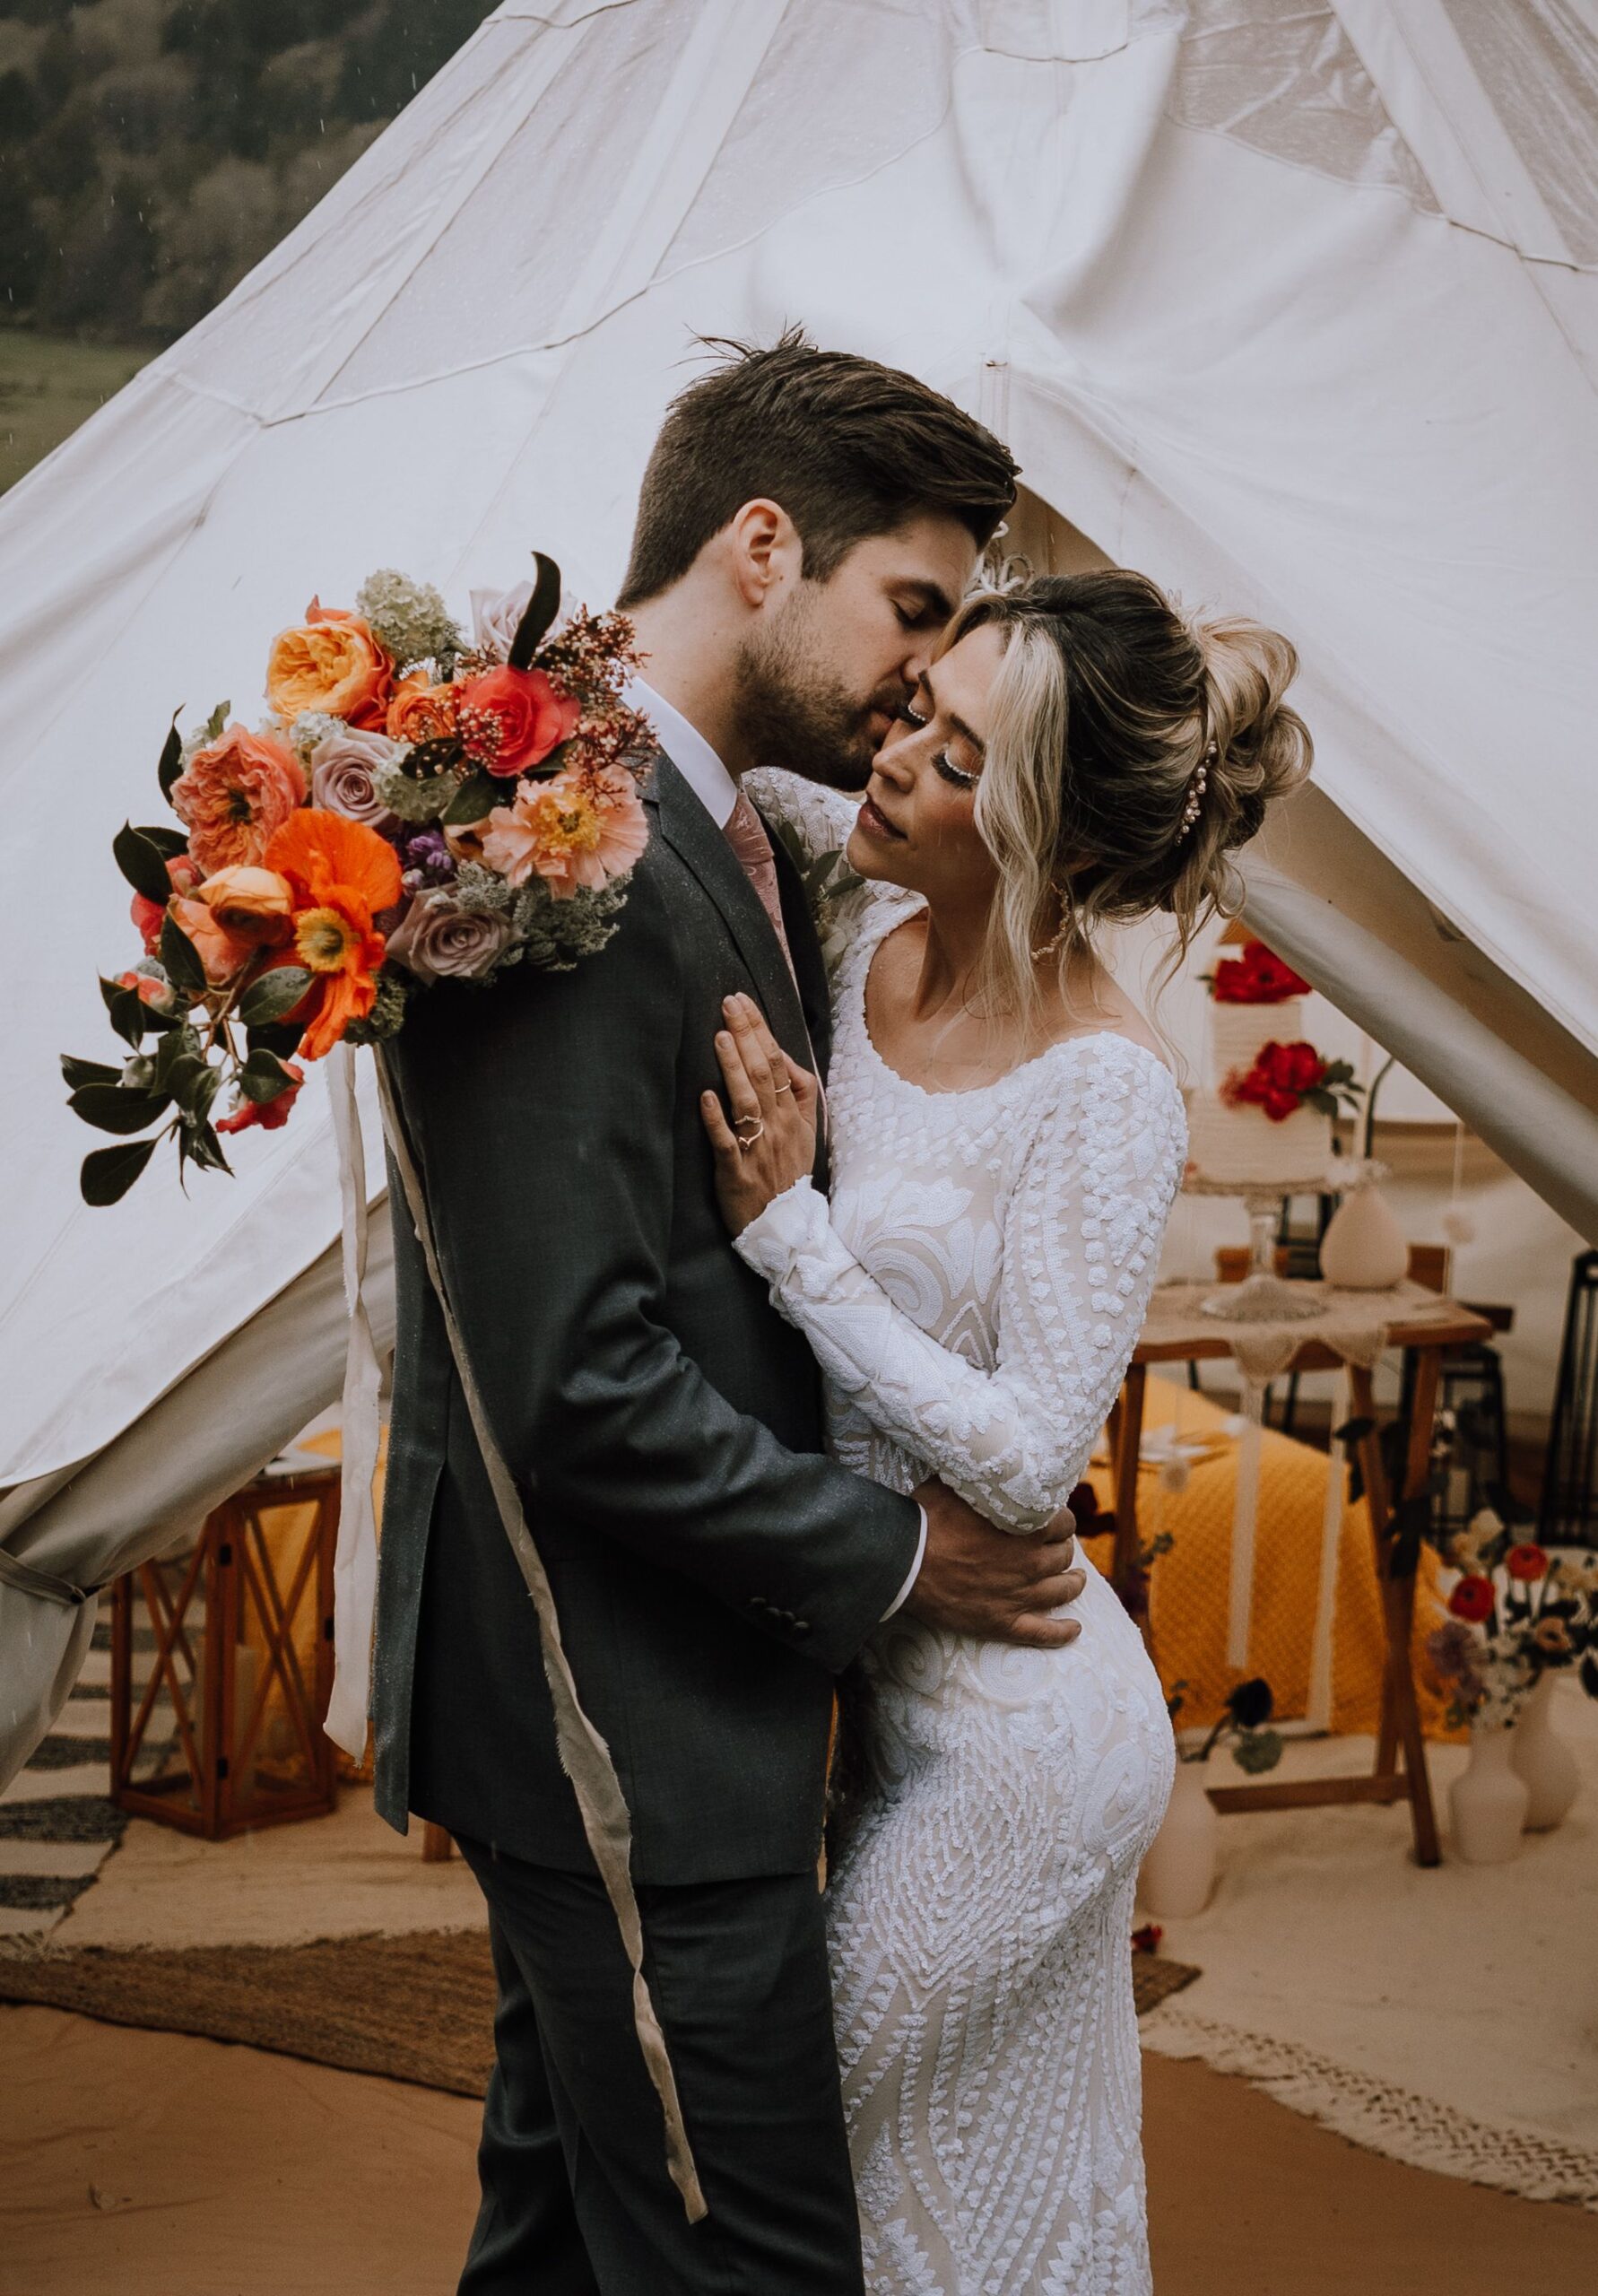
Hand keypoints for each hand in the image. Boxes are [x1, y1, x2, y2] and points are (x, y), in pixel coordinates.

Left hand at [701, 993, 819, 1234]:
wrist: (786, 1228)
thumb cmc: (788, 1175)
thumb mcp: (806, 1132)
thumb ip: (801, 1094)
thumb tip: (786, 1058)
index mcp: (793, 1115)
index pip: (778, 1063)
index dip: (760, 1030)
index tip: (742, 1002)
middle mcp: (777, 1127)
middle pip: (763, 1074)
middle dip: (746, 1036)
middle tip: (729, 1004)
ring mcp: (757, 1149)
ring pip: (746, 1102)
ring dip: (733, 1068)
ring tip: (720, 1037)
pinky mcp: (736, 1173)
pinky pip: (727, 1143)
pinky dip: (716, 1119)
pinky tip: (706, 1096)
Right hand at [905, 1480, 1083, 1649]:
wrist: (905, 1562)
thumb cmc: (927, 1518)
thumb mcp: (957, 1483)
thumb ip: (982, 1477)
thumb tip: (984, 1459)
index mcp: (1027, 1526)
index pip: (1064, 1522)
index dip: (1061, 1521)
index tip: (1054, 1521)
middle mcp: (1031, 1561)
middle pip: (1064, 1555)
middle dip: (1063, 1549)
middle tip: (1057, 1547)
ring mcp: (1020, 1595)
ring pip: (1062, 1591)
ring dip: (1073, 1584)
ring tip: (1076, 1580)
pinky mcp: (1004, 1622)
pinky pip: (1043, 1633)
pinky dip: (1062, 1632)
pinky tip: (1074, 1629)